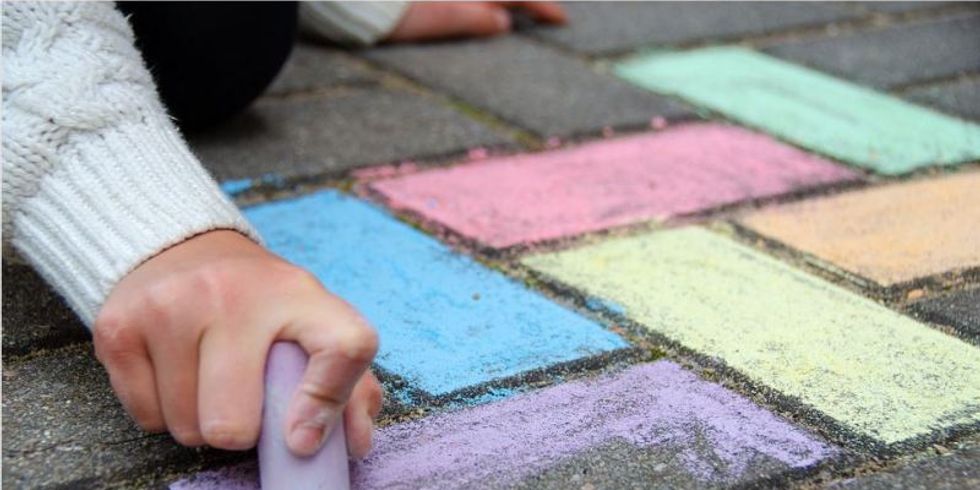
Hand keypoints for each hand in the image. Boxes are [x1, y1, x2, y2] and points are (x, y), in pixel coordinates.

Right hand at [94, 230, 381, 457]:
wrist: (183, 248)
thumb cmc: (261, 303)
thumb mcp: (314, 325)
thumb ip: (348, 384)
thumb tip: (355, 444)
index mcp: (298, 293)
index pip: (344, 347)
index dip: (329, 402)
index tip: (303, 438)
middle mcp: (232, 293)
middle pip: (233, 423)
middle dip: (240, 430)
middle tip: (244, 399)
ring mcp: (169, 306)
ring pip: (186, 427)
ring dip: (199, 420)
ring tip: (208, 379)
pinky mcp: (119, 327)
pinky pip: (147, 417)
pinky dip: (162, 410)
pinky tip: (175, 371)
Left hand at [386, 1, 566, 42]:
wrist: (363, 0)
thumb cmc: (395, 14)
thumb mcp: (437, 20)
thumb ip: (472, 20)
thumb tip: (505, 22)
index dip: (544, 7)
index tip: (561, 22)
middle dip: (529, 1)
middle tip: (546, 13)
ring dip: (507, 4)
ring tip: (515, 13)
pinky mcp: (444, 5)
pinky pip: (474, 4)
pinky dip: (485, 7)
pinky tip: (486, 13)